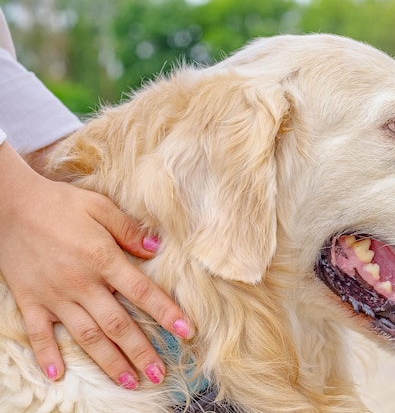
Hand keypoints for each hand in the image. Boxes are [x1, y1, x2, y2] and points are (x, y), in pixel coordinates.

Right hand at [0, 143, 190, 388]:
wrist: (8, 203)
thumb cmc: (59, 202)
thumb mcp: (100, 206)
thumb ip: (129, 230)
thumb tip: (156, 249)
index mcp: (103, 258)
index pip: (142, 292)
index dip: (166, 313)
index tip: (186, 332)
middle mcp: (81, 283)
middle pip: (117, 324)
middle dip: (140, 351)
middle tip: (158, 375)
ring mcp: (54, 295)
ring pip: (86, 335)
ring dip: (108, 361)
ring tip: (127, 382)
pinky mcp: (29, 299)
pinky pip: (38, 333)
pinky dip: (46, 354)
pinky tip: (57, 375)